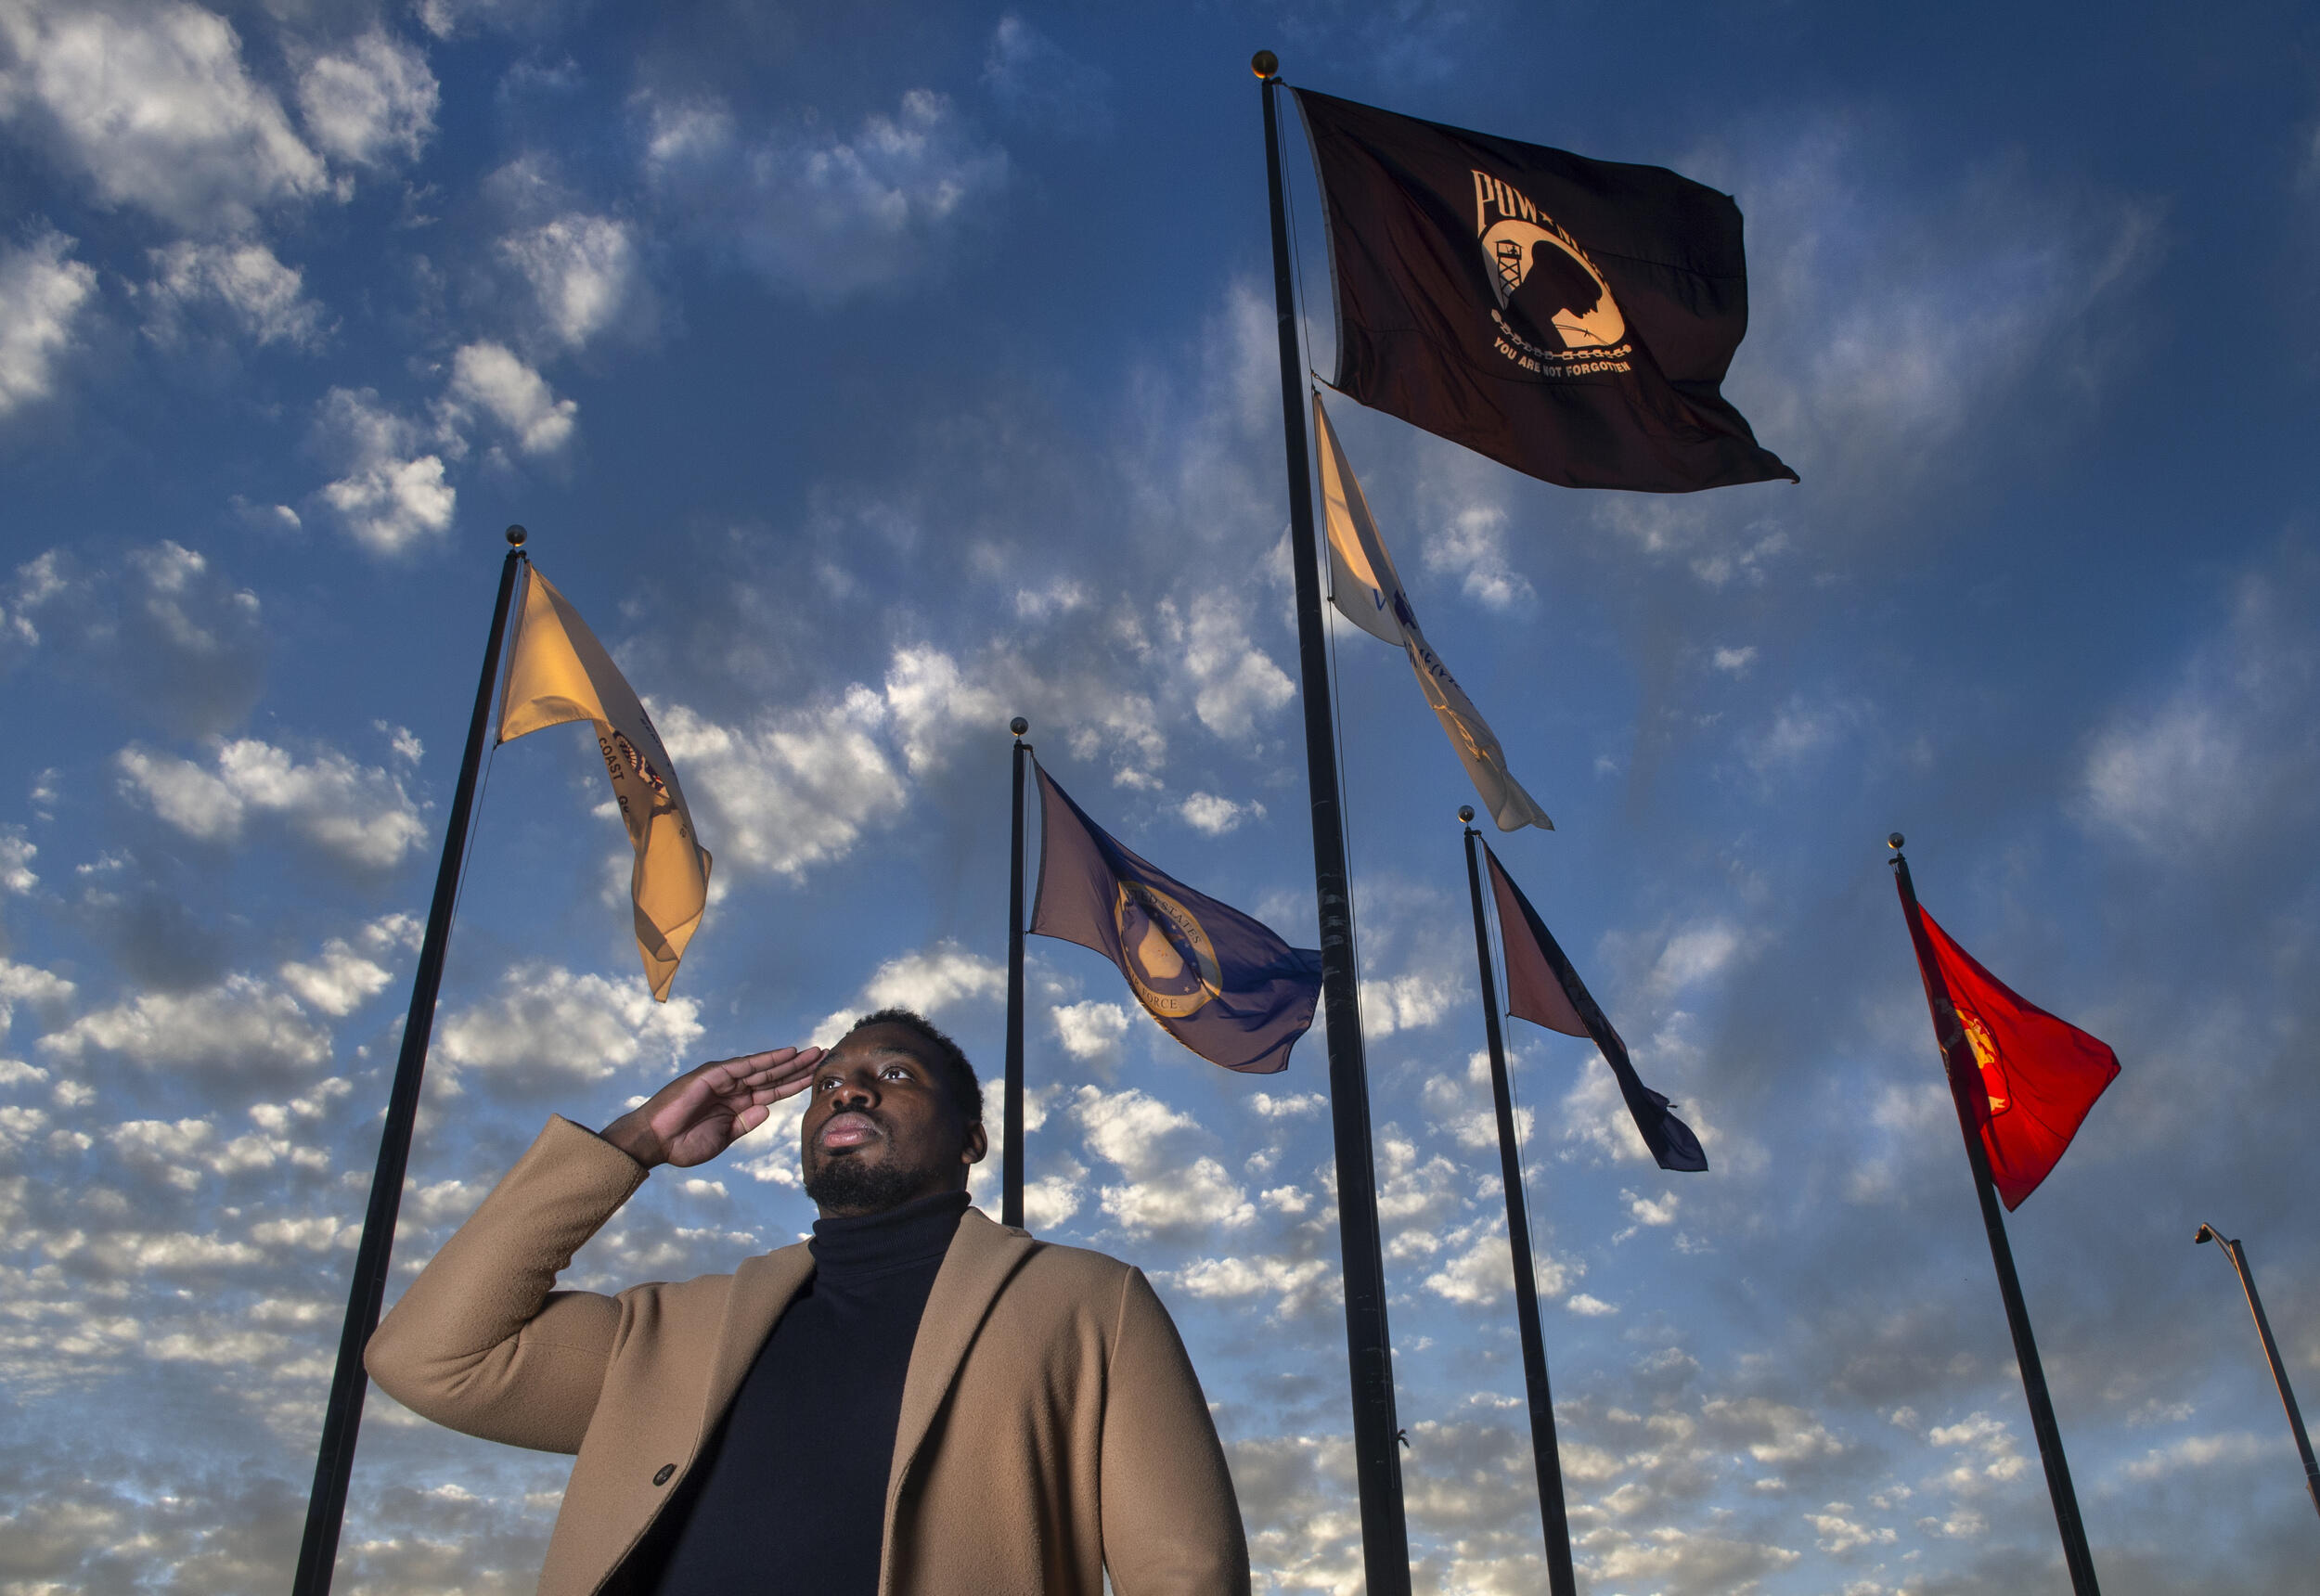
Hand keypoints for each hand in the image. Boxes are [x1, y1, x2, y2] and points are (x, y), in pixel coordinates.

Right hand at [599, 1047, 823, 1169]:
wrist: (655, 1142)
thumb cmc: (683, 1144)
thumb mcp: (723, 1137)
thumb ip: (745, 1123)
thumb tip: (767, 1109)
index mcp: (737, 1104)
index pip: (774, 1091)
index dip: (796, 1083)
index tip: (818, 1077)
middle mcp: (734, 1088)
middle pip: (775, 1075)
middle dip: (801, 1067)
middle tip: (826, 1055)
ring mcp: (724, 1079)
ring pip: (765, 1067)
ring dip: (791, 1060)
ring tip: (814, 1052)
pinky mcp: (713, 1074)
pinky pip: (745, 1066)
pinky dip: (767, 1059)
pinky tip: (787, 1054)